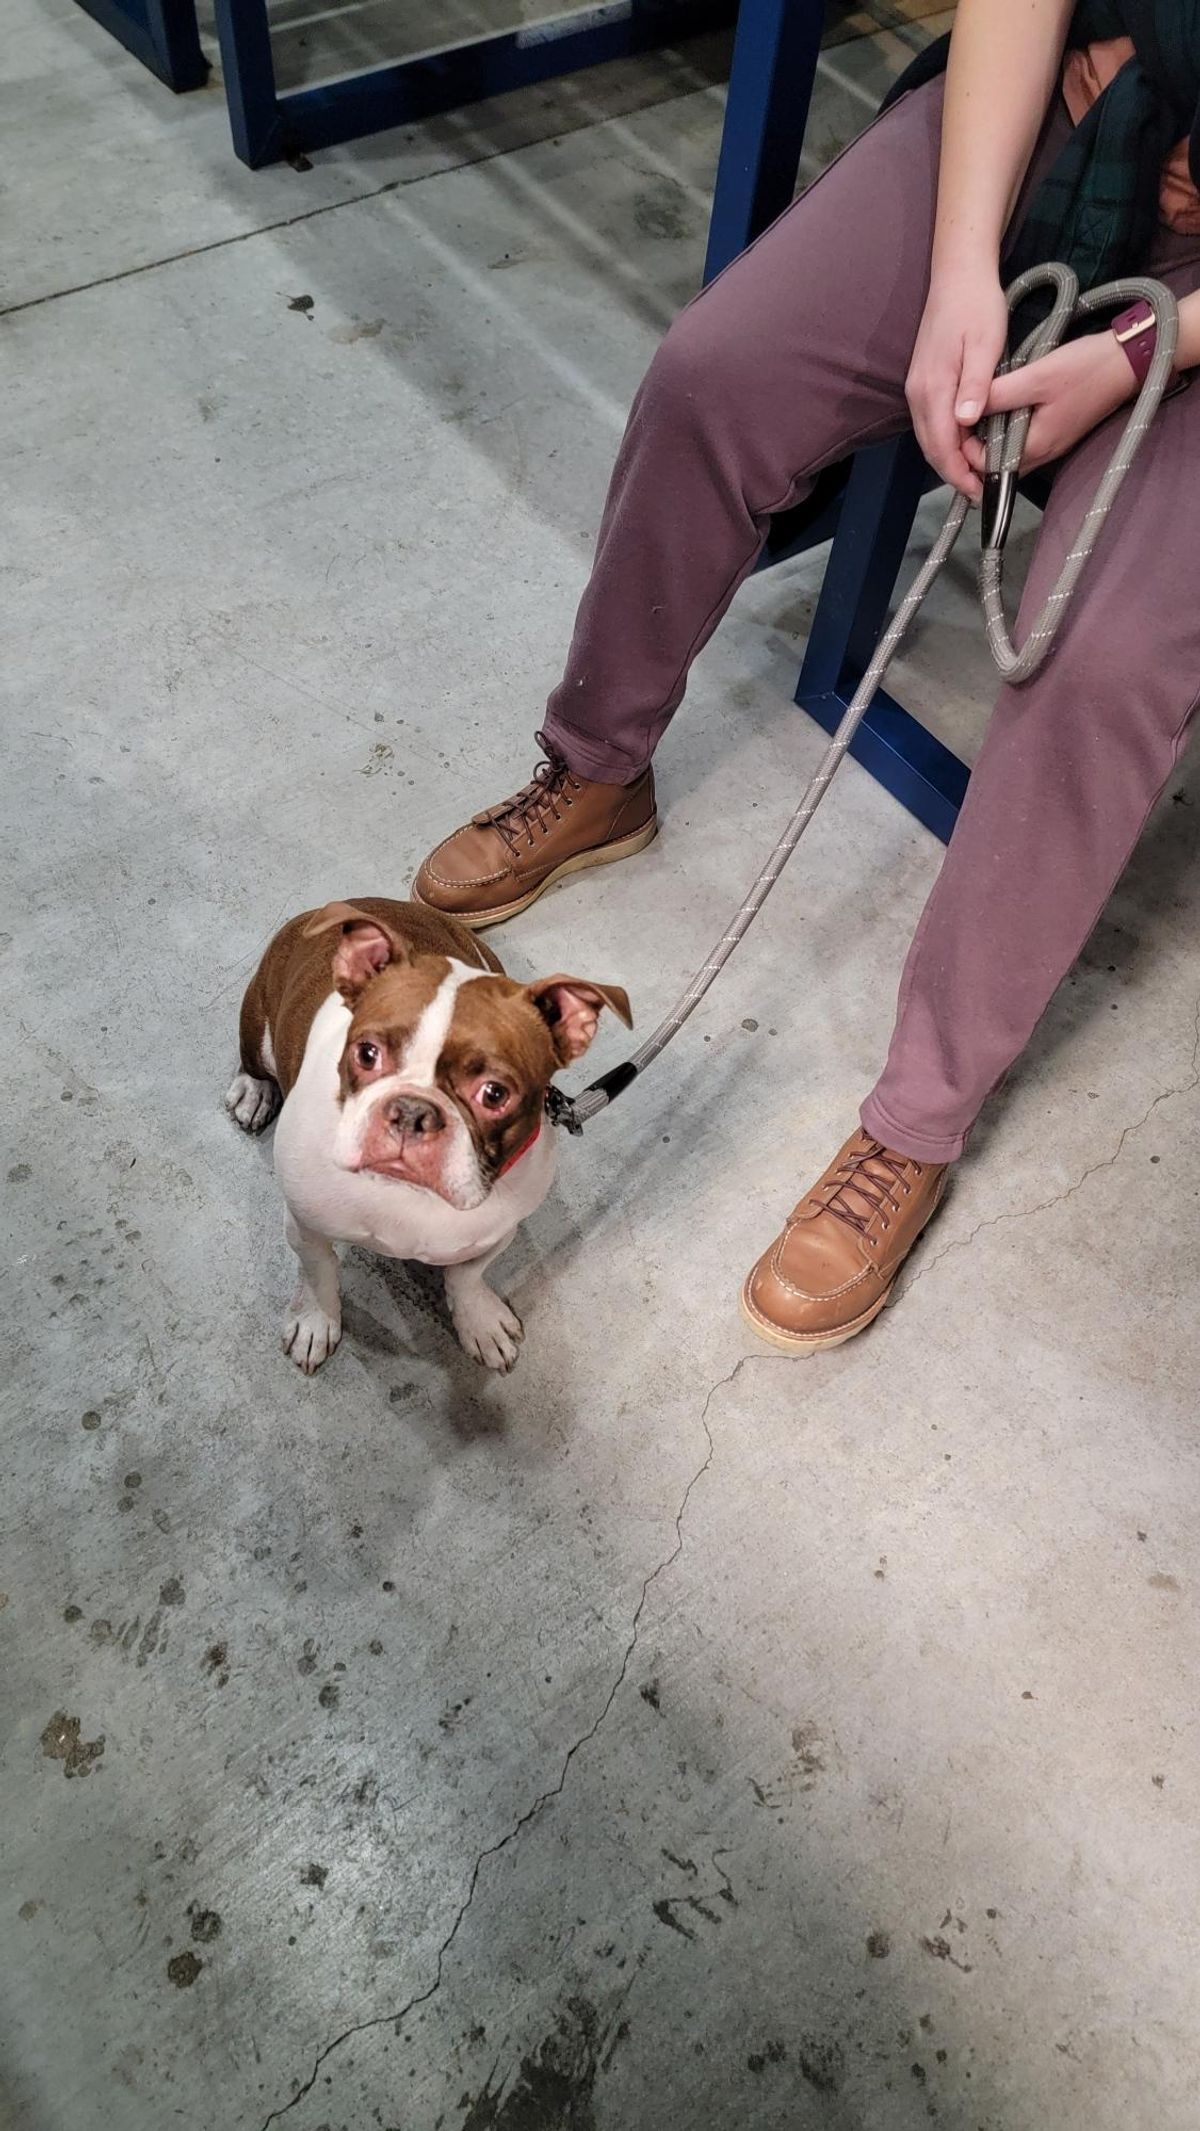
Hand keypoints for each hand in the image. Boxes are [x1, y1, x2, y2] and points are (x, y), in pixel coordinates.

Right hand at [906, 268, 1009, 499]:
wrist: (958, 275)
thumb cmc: (977, 306)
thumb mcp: (986, 344)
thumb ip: (976, 385)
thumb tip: (966, 422)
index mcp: (933, 388)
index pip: (942, 446)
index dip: (960, 474)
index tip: (981, 492)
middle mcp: (918, 393)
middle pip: (931, 448)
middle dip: (954, 474)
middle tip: (982, 491)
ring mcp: (917, 388)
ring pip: (929, 438)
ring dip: (950, 459)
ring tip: (977, 473)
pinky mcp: (922, 382)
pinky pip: (931, 423)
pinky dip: (946, 441)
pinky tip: (967, 444)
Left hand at [964, 331, 1134, 477]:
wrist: (1127, 362)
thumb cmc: (1085, 369)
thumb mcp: (1036, 377)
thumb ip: (999, 395)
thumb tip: (964, 410)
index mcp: (1034, 448)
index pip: (985, 466)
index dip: (965, 446)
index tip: (958, 419)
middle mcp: (1041, 455)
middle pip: (994, 465)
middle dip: (974, 445)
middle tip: (962, 415)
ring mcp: (1050, 445)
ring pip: (1008, 452)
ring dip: (990, 436)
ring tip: (977, 409)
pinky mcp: (1055, 431)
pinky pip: (1022, 439)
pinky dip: (1007, 429)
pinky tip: (1001, 406)